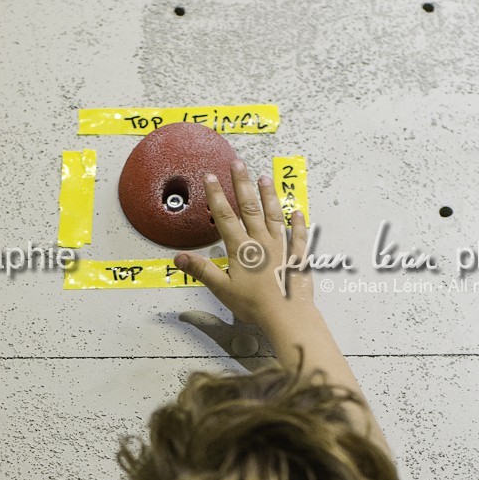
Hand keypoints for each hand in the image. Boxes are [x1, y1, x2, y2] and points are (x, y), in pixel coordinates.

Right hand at [174, 158, 316, 328]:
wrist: (287, 315)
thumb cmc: (255, 306)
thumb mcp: (222, 289)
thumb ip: (202, 270)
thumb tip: (178, 258)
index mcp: (242, 249)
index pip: (225, 217)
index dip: (216, 195)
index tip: (210, 177)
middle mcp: (262, 242)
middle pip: (250, 207)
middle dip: (242, 184)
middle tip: (238, 164)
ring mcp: (282, 247)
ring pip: (274, 215)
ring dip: (268, 196)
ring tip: (264, 178)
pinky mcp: (297, 257)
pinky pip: (299, 236)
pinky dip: (299, 223)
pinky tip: (299, 212)